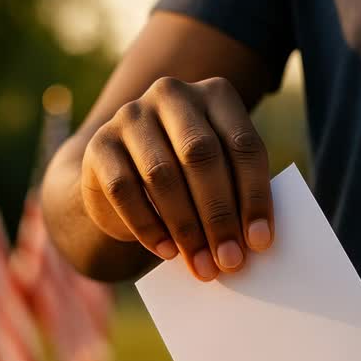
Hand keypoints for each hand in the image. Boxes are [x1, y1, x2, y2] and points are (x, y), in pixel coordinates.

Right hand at [80, 76, 273, 280]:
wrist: (121, 176)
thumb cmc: (188, 178)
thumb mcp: (218, 175)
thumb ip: (235, 194)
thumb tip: (253, 241)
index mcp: (215, 94)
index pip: (242, 145)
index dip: (254, 196)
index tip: (260, 242)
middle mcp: (172, 94)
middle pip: (201, 155)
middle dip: (219, 215)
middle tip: (230, 260)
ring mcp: (132, 115)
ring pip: (162, 174)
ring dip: (186, 228)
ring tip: (202, 266)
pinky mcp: (99, 143)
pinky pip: (124, 189)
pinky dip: (148, 226)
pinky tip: (167, 251)